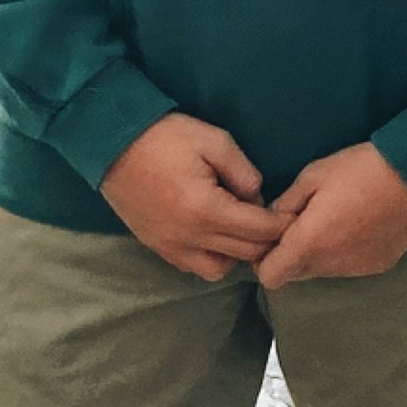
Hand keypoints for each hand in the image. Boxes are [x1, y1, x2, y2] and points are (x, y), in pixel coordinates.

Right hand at [97, 112, 289, 281]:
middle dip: (267, 241)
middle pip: (244, 254)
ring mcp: (170, 246)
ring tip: (242, 230)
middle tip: (276, 223)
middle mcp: (189, 237)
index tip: (295, 216)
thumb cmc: (166, 138)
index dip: (282, 225)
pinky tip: (216, 235)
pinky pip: (193, 267)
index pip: (258, 231)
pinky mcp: (157, 247)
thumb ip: (245, 173)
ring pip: (220, 269)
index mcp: (206, 209)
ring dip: (237, 254)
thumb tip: (257, 199)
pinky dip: (212, 258)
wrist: (111, 145)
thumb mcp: (215, 141)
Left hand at [256, 141, 406, 287]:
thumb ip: (284, 204)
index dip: (263, 258)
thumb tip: (271, 220)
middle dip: (290, 253)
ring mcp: (357, 269)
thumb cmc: (360, 168)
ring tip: (334, 219)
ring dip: (318, 252)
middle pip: (295, 274)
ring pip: (322, 271)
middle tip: (301, 222)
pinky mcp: (378, 266)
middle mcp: (331, 265)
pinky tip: (358, 224)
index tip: (272, 235)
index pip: (269, 276)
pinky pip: (348, 266)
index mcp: (309, 243)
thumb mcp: (313, 175)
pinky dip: (344, 252)